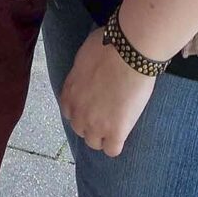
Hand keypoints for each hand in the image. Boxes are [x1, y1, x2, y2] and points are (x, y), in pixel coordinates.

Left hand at [60, 35, 157, 157]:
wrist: (128, 52)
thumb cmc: (108, 46)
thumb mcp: (83, 58)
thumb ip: (80, 74)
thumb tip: (87, 75)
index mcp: (69, 94)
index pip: (68, 112)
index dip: (82, 110)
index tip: (94, 105)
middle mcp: (77, 112)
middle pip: (80, 129)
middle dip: (92, 123)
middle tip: (108, 113)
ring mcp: (95, 124)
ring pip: (94, 143)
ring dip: (103, 136)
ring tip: (117, 124)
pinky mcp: (115, 131)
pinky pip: (112, 150)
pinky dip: (117, 144)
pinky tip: (124, 132)